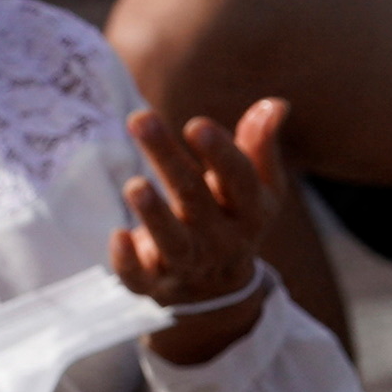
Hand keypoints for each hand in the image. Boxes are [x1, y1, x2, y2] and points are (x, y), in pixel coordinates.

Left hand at [115, 98, 297, 368]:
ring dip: (153, 214)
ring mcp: (187, 264)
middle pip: (194, 197)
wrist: (215, 287)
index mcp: (250, 211)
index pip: (239, 180)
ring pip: (172, 242)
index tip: (196, 125)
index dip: (220, 153)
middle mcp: (221, 239)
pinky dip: (127, 261)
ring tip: (134, 185)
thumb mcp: (256, 186)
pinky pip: (139, 277)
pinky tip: (117, 235)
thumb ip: (260, 145)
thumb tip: (275, 104)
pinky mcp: (153, 282)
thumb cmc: (232, 216)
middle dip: (167, 157)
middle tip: (140, 118)